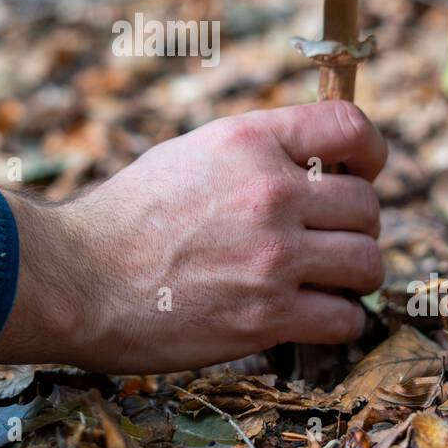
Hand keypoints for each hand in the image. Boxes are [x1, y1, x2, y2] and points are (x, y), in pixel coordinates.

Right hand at [0, 101, 386, 372]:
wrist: (77, 279)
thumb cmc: (125, 219)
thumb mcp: (189, 155)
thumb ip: (253, 155)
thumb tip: (312, 166)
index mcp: (249, 142)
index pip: (350, 128)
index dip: (370, 151)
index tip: (362, 172)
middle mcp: (270, 193)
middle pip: (368, 205)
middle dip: (356, 226)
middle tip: (329, 242)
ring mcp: (273, 257)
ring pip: (367, 262)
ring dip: (354, 275)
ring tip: (326, 281)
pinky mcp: (268, 317)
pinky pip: (345, 317)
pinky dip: (338, 320)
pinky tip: (313, 317)